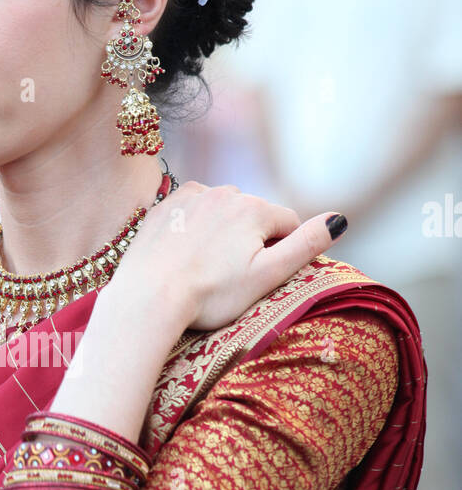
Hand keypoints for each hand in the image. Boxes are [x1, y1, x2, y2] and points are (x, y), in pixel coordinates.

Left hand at [106, 180, 344, 333]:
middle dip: (250, 240)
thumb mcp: (267, 275)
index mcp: (254, 208)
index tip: (260, 277)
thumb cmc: (211, 294)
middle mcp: (223, 192)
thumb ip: (305, 245)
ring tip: (205, 269)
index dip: (282, 251)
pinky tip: (185, 256)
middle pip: (253, 215)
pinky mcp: (163, 208)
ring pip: (221, 211)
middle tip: (229, 278)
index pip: (287, 224)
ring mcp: (189, 197)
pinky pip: (190, 214)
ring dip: (221, 233)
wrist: (148, 297)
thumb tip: (340, 219)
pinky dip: (193, 230)